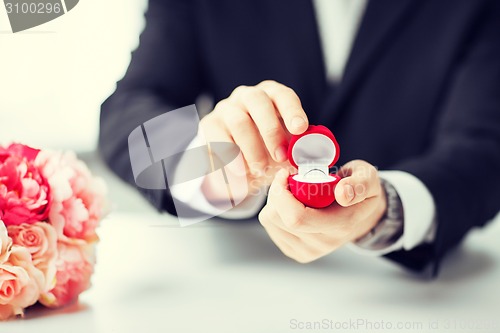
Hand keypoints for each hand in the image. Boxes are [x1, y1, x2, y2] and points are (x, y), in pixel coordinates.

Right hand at [200, 80, 308, 203]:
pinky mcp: (209, 126)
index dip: (292, 111)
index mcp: (271, 95)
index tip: (300, 129)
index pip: (283, 95)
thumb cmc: (267, 149)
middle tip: (280, 157)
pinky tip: (240, 176)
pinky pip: (218, 141)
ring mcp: (226, 109)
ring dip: (251, 149)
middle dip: (271, 131)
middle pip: (258, 102)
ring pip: (238, 122)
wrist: (235, 159)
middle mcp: (247, 96)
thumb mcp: (285, 147)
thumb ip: (298, 150)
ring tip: (259, 171)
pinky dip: (231, 162)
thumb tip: (315, 160)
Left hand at [258, 160, 386, 262]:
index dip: (282, 193)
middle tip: (289, 177)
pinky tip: (290, 203)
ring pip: (270, 221)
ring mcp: (308, 251)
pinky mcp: (296, 252)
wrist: (361, 214)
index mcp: (341, 225)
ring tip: (292, 191)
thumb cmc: (359, 190)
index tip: (287, 173)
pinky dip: (274, 210)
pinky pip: (270, 227)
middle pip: (278, 218)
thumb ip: (360, 184)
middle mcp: (323, 243)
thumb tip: (343, 194)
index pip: (297, 218)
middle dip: (276, 192)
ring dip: (274, 200)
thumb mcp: (367, 178)